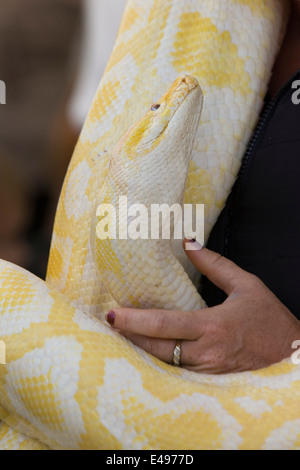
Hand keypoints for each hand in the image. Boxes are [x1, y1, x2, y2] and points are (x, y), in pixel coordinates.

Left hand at [106, 240, 299, 373]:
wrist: (293, 356)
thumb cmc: (270, 321)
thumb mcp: (247, 286)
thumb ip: (216, 265)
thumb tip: (190, 244)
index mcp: (212, 326)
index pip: (163, 324)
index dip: (134, 321)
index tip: (112, 313)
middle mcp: (205, 353)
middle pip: (154, 348)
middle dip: (127, 336)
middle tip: (106, 323)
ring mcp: (205, 371)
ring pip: (162, 364)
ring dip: (139, 350)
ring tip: (118, 334)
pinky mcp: (208, 381)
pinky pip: (175, 373)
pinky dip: (157, 362)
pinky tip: (144, 351)